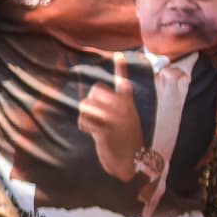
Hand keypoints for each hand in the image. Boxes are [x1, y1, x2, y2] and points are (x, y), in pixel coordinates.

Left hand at [78, 54, 147, 184]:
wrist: (131, 162)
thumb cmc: (125, 141)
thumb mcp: (125, 121)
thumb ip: (113, 108)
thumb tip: (90, 100)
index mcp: (127, 104)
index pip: (123, 82)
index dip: (120, 68)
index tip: (118, 54)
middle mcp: (122, 107)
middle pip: (95, 90)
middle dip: (91, 102)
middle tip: (98, 117)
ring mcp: (114, 117)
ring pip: (86, 105)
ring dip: (86, 117)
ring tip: (96, 127)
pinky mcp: (105, 129)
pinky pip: (85, 120)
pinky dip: (85, 126)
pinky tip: (94, 134)